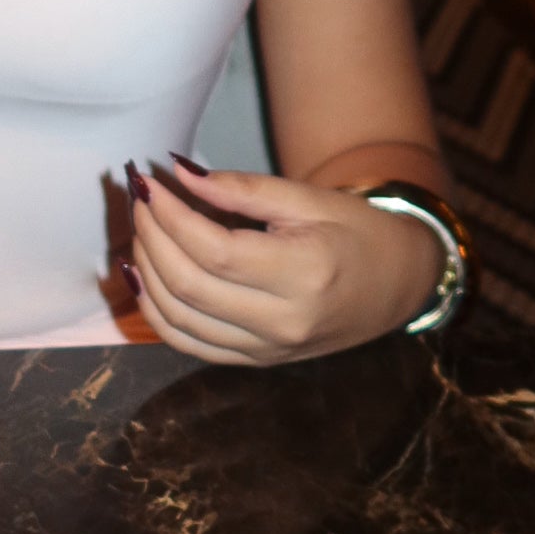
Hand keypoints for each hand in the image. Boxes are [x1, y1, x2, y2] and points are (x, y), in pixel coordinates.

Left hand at [124, 162, 445, 365]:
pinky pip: (189, 345)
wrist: (395, 286)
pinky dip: (155, 312)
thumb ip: (241, 188)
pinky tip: (142, 274)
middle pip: (189, 286)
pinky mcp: (255, 362)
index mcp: (303, 276)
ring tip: (140, 226)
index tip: (148, 180)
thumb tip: (178, 172)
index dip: (170, 215)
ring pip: (180, 320)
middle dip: (151, 237)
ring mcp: (267, 351)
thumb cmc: (356, 231)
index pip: (214, 250)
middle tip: (139, 197)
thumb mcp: (307, 198)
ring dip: (147, 270)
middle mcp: (282, 324)